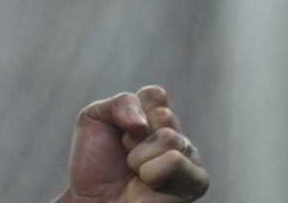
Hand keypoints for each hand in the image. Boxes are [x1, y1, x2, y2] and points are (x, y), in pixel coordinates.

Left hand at [64, 85, 208, 202]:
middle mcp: (176, 134)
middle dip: (133, 136)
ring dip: (139, 156)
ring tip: (134, 170)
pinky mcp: (196, 183)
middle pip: (164, 115)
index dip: (130, 111)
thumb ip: (120, 103)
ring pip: (170, 137)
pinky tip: (147, 183)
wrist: (92, 199)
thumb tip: (144, 123)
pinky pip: (176, 160)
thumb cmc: (95, 161)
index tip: (119, 130)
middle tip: (126, 153)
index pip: (156, 95)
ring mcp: (188, 158)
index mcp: (156, 116)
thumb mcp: (94, 118)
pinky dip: (151, 171)